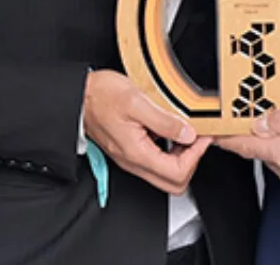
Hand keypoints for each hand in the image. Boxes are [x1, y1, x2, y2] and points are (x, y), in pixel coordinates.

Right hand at [83, 70, 210, 194]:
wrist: (78, 97)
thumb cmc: (100, 96)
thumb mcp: (136, 101)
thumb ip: (164, 121)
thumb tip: (188, 133)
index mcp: (137, 153)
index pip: (177, 173)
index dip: (196, 155)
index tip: (201, 136)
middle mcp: (134, 162)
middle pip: (174, 183)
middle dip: (192, 162)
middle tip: (196, 138)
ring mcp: (131, 159)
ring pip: (166, 174)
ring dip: (181, 157)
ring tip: (185, 131)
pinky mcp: (130, 152)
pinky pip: (156, 162)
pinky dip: (170, 151)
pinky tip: (170, 130)